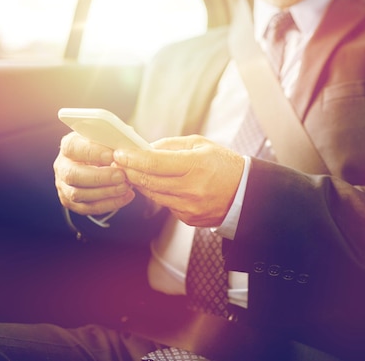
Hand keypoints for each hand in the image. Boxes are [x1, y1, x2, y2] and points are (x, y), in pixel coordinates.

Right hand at [54, 132, 134, 215]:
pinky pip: (89, 207)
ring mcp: (64, 186)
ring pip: (79, 194)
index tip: (112, 155)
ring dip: (105, 192)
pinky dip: (110, 203)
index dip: (92, 152)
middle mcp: (62, 166)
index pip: (73, 147)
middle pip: (73, 174)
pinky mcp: (72, 203)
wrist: (100, 163)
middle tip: (121, 175)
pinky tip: (126, 196)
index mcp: (68, 146)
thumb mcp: (107, 138)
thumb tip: (126, 142)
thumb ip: (113, 139)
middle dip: (99, 177)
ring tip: (125, 187)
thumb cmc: (105, 148)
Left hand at [113, 135, 244, 226]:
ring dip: (140, 183)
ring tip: (133, 171)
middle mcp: (191, 189)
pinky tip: (158, 185)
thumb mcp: (200, 145)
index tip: (119, 153)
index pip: (153, 163)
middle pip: (148, 181)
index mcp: (195, 165)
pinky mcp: (188, 219)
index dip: (132, 158)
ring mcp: (189, 207)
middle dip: (130, 171)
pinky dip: (158, 194)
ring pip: (153, 195)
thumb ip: (170, 145)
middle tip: (119, 163)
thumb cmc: (223, 164)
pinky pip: (165, 205)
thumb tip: (144, 148)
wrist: (246, 194)